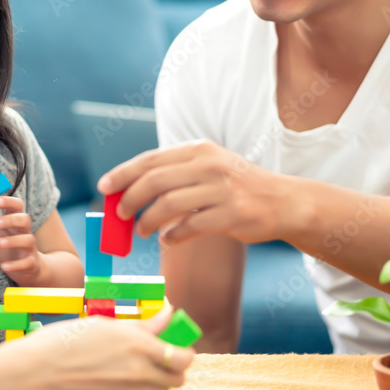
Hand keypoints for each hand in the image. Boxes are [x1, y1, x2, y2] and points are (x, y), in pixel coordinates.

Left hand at [0, 196, 41, 284]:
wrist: (24, 268)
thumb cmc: (7, 244)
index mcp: (16, 221)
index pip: (17, 205)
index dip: (8, 201)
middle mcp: (25, 231)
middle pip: (24, 220)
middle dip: (10, 220)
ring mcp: (29, 247)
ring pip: (27, 240)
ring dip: (13, 241)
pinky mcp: (30, 263)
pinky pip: (26, 263)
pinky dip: (15, 264)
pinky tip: (4, 266)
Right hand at [0, 306, 192, 389]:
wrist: (38, 370)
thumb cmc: (68, 340)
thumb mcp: (108, 324)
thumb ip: (144, 325)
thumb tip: (170, 314)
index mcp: (139, 346)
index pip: (183, 357)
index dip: (184, 351)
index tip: (176, 345)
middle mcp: (139, 373)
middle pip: (177, 378)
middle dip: (174, 367)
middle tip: (159, 355)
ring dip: (157, 380)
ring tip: (137, 365)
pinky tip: (121, 377)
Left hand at [97, 141, 290, 244]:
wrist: (283, 201)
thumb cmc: (237, 186)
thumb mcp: (209, 167)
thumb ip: (175, 174)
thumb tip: (131, 190)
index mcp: (199, 150)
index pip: (151, 159)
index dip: (123, 173)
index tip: (105, 187)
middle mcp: (209, 165)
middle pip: (154, 181)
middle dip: (130, 199)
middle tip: (119, 215)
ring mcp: (222, 189)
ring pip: (168, 205)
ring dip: (147, 221)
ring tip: (141, 231)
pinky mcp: (232, 215)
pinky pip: (190, 227)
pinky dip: (173, 236)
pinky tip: (167, 240)